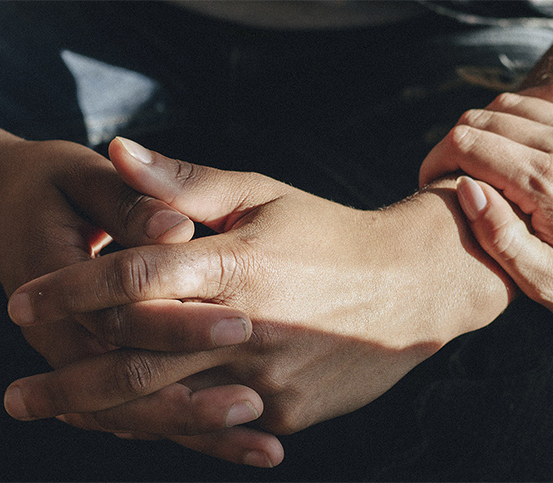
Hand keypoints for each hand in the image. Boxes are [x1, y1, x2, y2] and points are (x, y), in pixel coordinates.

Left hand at [5, 138, 511, 441]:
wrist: (411, 287)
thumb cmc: (332, 234)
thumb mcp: (265, 195)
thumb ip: (188, 183)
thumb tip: (120, 150)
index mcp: (238, 263)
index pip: (135, 278)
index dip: (71, 289)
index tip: (23, 302)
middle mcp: (248, 326)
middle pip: (137, 361)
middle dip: (69, 381)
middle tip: (18, 396)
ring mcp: (268, 377)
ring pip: (169, 406)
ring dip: (107, 415)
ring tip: (63, 416)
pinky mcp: (287, 411)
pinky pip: (215, 425)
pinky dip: (172, 426)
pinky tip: (136, 426)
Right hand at [419, 83, 552, 339]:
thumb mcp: (543, 282)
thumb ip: (498, 235)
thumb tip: (465, 187)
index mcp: (546, 182)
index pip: (467, 144)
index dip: (437, 159)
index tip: (431, 182)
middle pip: (486, 116)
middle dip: (457, 142)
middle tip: (453, 174)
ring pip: (516, 102)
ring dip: (489, 126)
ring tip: (485, 160)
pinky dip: (528, 109)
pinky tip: (521, 137)